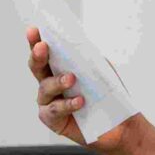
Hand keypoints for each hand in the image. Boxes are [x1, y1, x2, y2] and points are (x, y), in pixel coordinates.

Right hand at [26, 25, 139, 154]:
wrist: (120, 125)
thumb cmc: (109, 97)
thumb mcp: (102, 73)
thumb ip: (89, 59)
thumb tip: (80, 44)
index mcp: (60, 69)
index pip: (46, 53)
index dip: (36, 41)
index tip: (34, 30)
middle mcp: (50, 84)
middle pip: (37, 67)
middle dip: (37, 56)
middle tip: (43, 48)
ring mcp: (49, 102)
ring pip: (45, 88)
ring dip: (57, 81)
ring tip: (71, 79)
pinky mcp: (52, 119)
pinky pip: (55, 110)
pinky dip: (67, 104)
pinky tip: (79, 101)